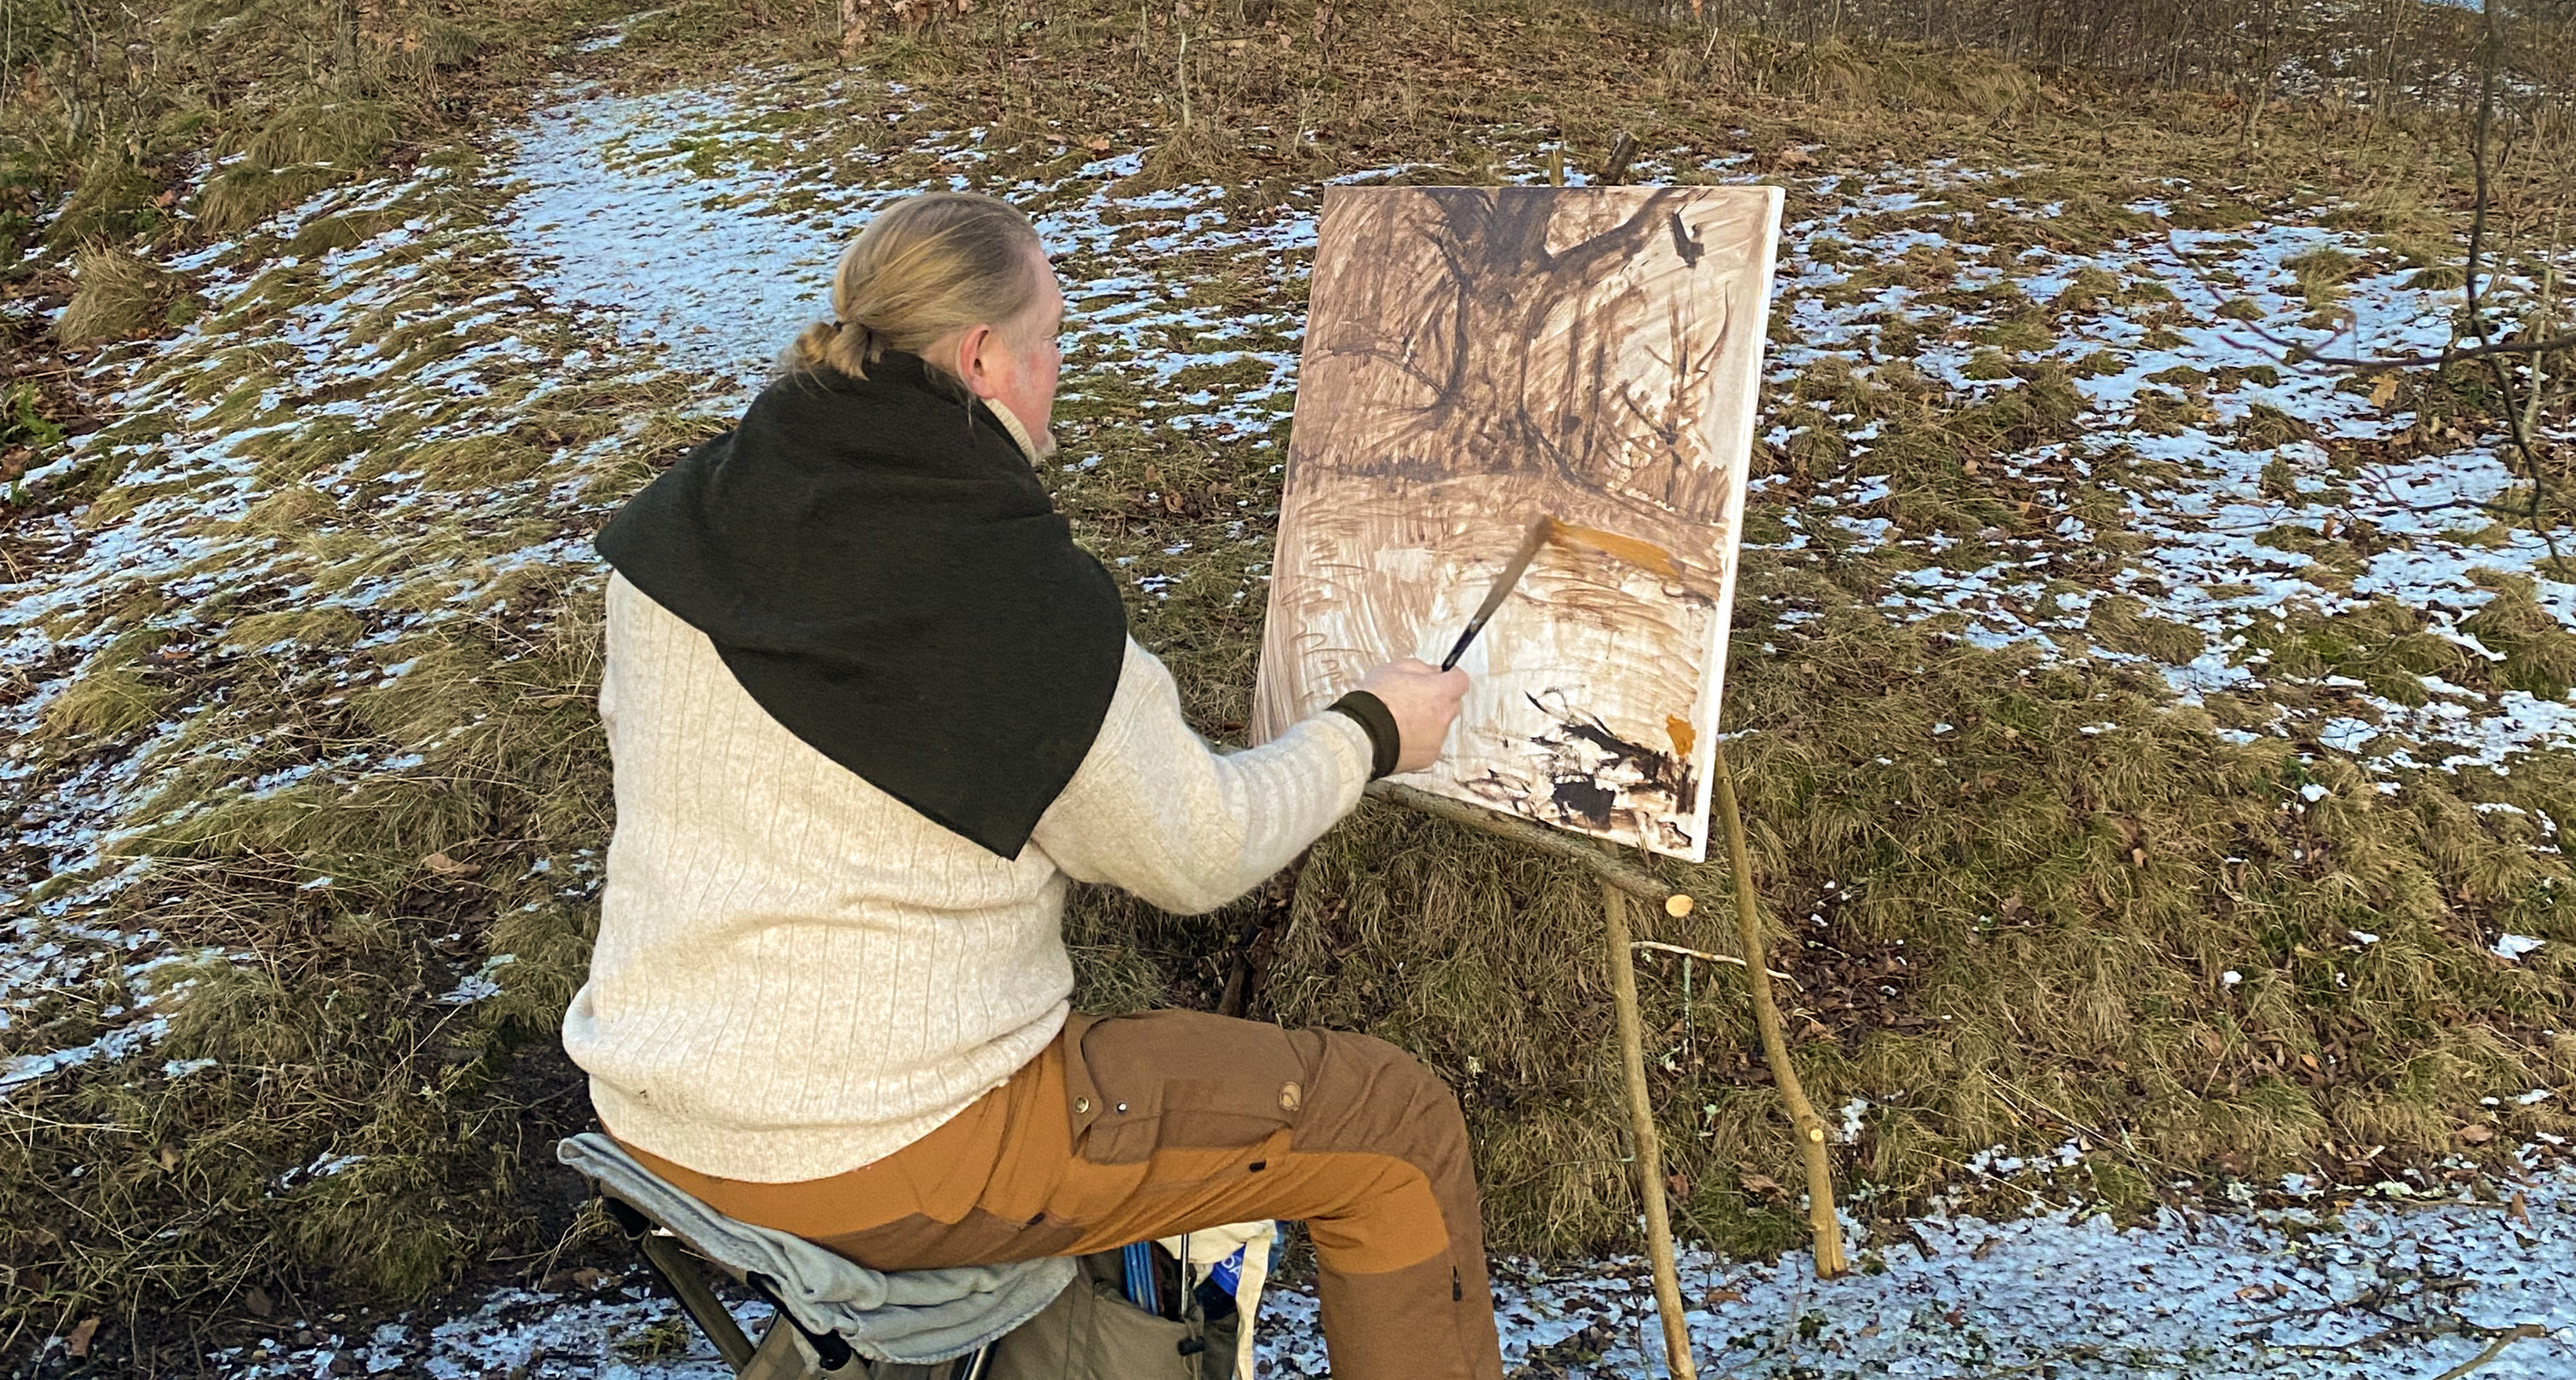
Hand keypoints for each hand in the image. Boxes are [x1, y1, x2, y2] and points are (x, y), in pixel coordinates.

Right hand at [1357, 658, 1468, 773]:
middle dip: (1439, 701)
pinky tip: (1398, 737)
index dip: (1449, 677)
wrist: (1360, 736)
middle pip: (1452, 704)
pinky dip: (1418, 741)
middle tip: (1415, 699)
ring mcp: (1437, 739)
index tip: (1440, 678)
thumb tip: (1432, 672)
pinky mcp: (1428, 758)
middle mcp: (1444, 717)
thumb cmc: (1373, 702)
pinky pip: (1429, 745)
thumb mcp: (1392, 669)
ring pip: (1440, 726)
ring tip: (1400, 721)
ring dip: (1428, 722)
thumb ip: (1419, 668)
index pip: (1460, 680)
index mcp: (1439, 692)